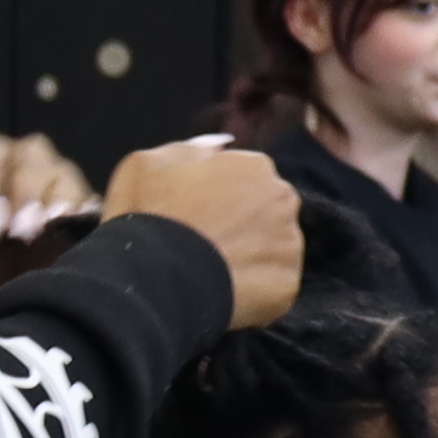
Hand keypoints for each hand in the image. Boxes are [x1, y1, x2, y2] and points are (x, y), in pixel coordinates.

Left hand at [0, 129, 96, 283]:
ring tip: (45, 233)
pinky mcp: (87, 204)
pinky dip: (82, 218)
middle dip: (22, 198)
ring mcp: (61, 177)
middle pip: (28, 162)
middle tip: (17, 235)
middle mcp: (26, 158)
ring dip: (54, 205)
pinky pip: (90, 202)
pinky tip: (73, 237)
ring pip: (63, 177)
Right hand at [99, 138, 308, 328]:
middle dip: (242, 225)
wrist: (153, 279)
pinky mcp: (287, 285)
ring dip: (250, 257)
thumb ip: (191, 149)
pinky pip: (273, 286)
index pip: (245, 178)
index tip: (196, 215)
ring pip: (273, 249)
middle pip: (266, 211)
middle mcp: (282, 199)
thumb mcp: (147, 164)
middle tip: (205, 244)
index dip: (218, 198)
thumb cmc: (148, 217)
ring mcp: (289, 244)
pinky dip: (253, 291)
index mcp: (254, 166)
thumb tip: (219, 146)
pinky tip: (223, 291)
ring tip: (212, 271)